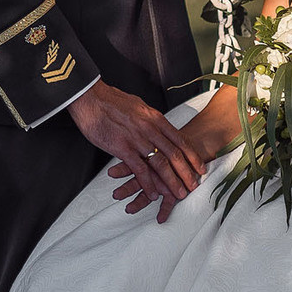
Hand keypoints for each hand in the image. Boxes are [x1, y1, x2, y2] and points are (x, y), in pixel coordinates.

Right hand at [71, 81, 202, 217]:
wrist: (91, 98)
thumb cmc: (111, 101)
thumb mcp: (138, 106)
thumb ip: (149, 119)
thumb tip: (157, 124)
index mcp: (155, 118)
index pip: (180, 140)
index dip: (192, 156)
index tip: (200, 167)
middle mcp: (150, 129)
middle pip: (174, 154)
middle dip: (186, 172)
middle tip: (194, 186)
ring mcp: (137, 139)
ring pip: (160, 164)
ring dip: (172, 181)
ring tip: (179, 193)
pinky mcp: (122, 148)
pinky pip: (139, 169)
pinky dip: (148, 184)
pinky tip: (153, 193)